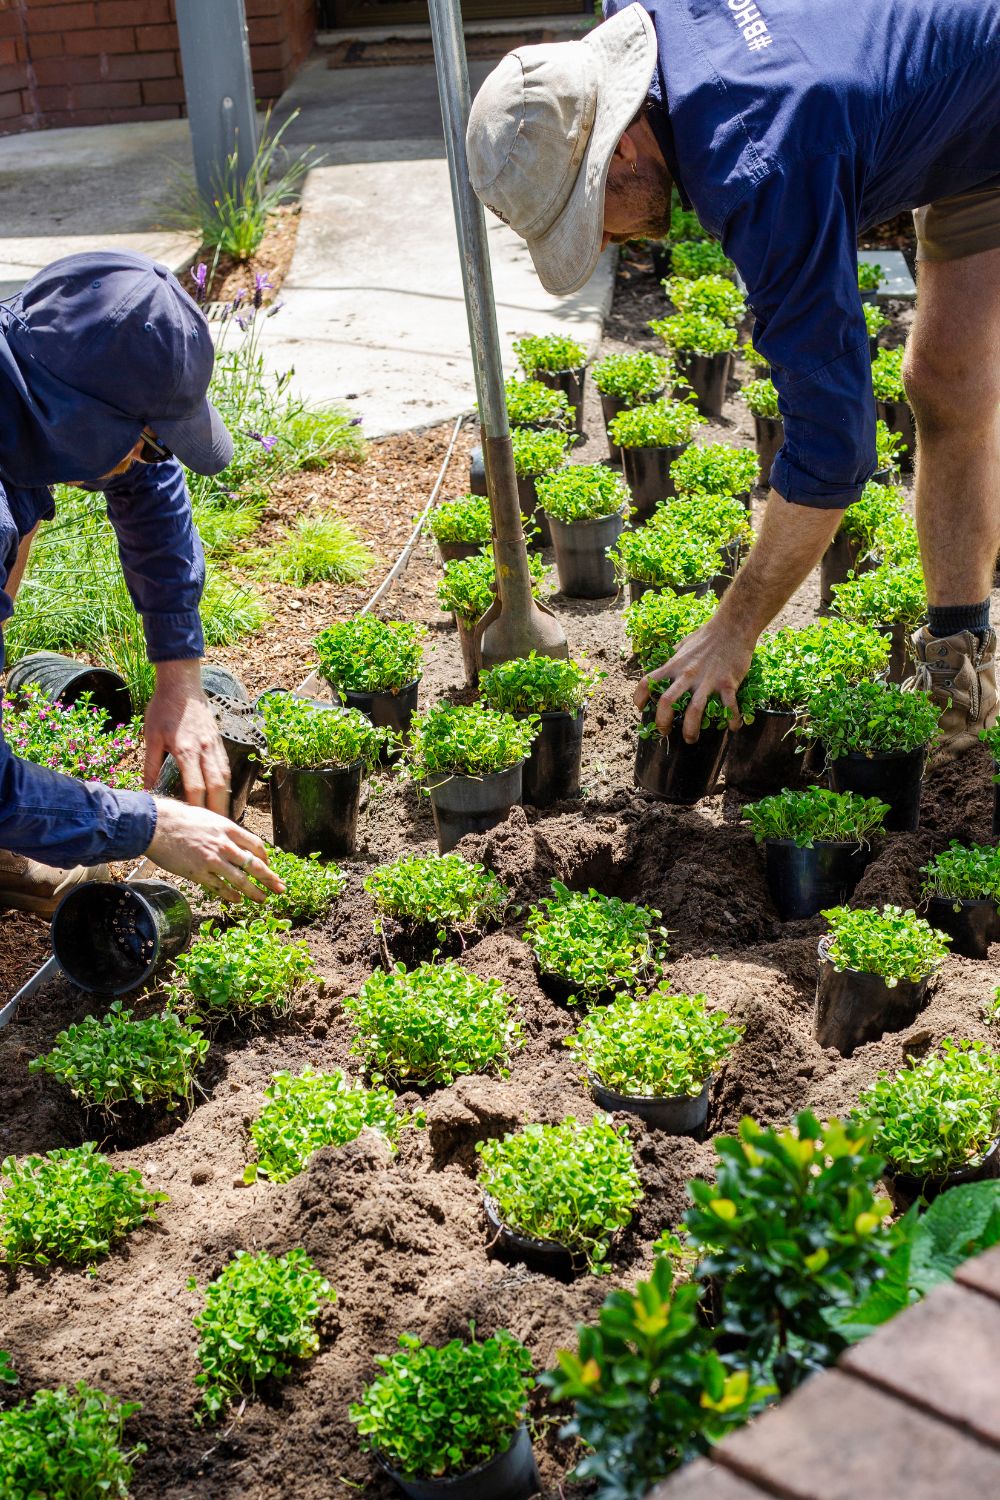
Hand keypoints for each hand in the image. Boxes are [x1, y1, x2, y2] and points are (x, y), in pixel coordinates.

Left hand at [143, 659, 229, 813]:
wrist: (182, 685)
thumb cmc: (163, 709)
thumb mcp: (151, 737)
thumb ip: (151, 765)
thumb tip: (147, 790)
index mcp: (186, 750)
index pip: (196, 787)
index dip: (197, 807)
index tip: (195, 823)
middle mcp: (205, 750)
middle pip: (217, 787)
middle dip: (218, 809)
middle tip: (216, 828)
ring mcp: (215, 746)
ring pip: (225, 778)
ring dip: (225, 799)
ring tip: (223, 817)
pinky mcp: (219, 742)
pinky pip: (226, 768)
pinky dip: (226, 785)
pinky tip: (223, 795)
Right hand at [147, 799, 283, 902]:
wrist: (156, 825)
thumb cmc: (180, 819)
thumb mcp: (208, 818)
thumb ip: (223, 831)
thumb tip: (234, 842)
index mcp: (228, 829)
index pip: (256, 845)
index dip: (265, 857)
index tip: (268, 864)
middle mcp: (224, 845)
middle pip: (254, 865)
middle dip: (270, 878)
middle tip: (281, 888)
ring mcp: (212, 861)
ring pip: (240, 880)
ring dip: (254, 892)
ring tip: (263, 899)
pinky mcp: (199, 873)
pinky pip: (220, 887)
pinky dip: (231, 895)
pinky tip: (238, 900)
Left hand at [633, 614, 756, 742]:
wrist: (733, 627)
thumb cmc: (706, 635)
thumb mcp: (683, 645)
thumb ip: (673, 657)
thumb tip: (663, 664)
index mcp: (674, 665)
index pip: (647, 682)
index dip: (639, 698)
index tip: (640, 709)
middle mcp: (687, 674)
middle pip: (666, 702)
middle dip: (662, 723)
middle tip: (665, 732)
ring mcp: (708, 680)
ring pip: (694, 711)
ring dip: (691, 730)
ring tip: (691, 739)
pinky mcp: (727, 683)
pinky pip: (728, 707)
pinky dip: (731, 720)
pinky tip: (733, 728)